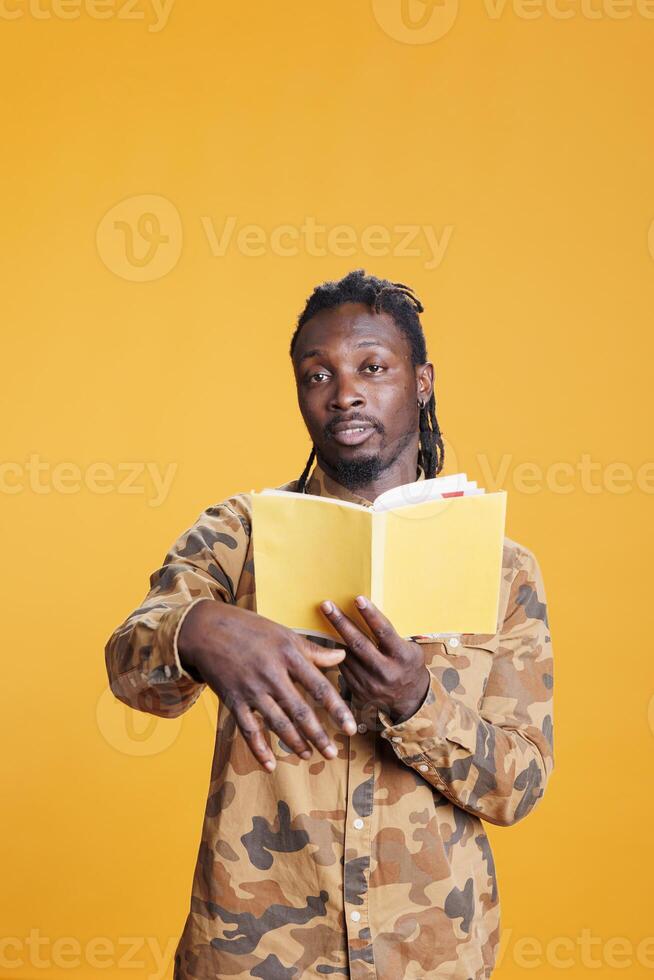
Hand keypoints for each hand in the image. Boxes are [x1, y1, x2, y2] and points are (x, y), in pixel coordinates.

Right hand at [178, 600, 356, 770]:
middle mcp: (271, 674)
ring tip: (308, 756)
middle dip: (318, 735)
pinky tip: (270, 765)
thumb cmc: (251, 629)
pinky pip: (248, 729)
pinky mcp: (233, 700)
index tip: (351, 728)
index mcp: (289, 655)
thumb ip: (313, 650)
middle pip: (299, 711)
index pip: (319, 687)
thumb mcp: (285, 633)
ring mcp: (251, 689)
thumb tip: (342, 657)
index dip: (337, 709)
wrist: (207, 629)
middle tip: (333, 754)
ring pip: (276, 723)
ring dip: (294, 743)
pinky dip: (258, 749)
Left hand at [320, 596, 429, 723]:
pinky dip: (337, 654)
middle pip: (358, 643)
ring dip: (334, 636)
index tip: (358, 599)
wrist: (411, 699)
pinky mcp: (359, 692)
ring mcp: (371, 684)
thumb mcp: (409, 648)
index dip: (371, 614)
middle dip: (340, 622)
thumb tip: (366, 614)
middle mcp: (386, 671)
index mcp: (401, 656)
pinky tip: (333, 642)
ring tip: (326, 619)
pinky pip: (344, 668)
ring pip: (347, 655)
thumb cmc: (408, 665)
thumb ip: (390, 636)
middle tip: (327, 605)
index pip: (384, 631)